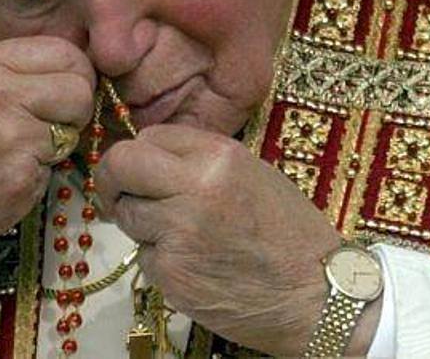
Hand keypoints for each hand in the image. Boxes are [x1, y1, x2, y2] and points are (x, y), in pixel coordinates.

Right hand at [0, 37, 95, 287]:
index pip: (65, 52)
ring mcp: (10, 138)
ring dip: (55, 145)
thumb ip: (11, 74)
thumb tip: (72, 71)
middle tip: (49, 127)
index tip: (63, 94)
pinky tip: (1, 180)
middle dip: (74, 110)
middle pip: (80, 88)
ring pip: (73, 130)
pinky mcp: (18, 179)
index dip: (74, 75)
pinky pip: (55, 169)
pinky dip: (36, 177)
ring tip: (15, 154)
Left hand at [96, 124, 350, 355]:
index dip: (139, 154)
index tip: (139, 173)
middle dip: (111, 180)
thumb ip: (199, 161)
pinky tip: (192, 265)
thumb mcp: (251, 174)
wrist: (317, 294)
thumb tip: (152, 159)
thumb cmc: (288, 232)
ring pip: (126, 214)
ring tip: (178, 237)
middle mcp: (194, 186)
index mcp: (217, 156)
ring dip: (140, 225)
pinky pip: (143, 257)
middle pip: (119, 165)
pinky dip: (159, 261)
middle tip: (119, 196)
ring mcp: (178, 231)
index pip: (148, 136)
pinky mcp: (171, 273)